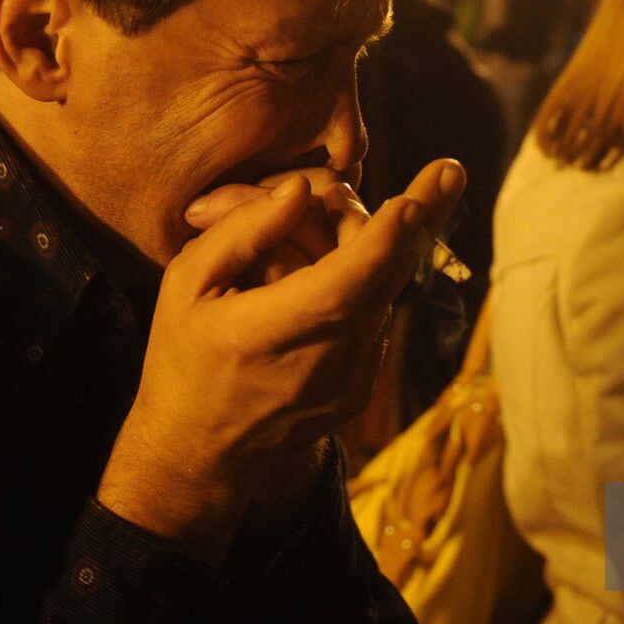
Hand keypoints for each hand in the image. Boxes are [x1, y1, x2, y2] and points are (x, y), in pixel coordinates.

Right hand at [97, 159, 465, 562]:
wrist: (200, 451)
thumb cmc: (184, 357)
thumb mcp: (185, 285)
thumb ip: (241, 232)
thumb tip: (299, 191)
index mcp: (263, 335)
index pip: (340, 287)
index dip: (381, 243)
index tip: (412, 201)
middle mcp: (319, 364)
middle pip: (387, 280)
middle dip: (420, 220)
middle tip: (440, 172)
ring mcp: (350, 381)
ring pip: (388, 289)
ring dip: (377, 247)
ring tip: (329, 226)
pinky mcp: (365, 385)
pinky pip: (379, 313)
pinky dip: (368, 281)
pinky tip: (325, 271)